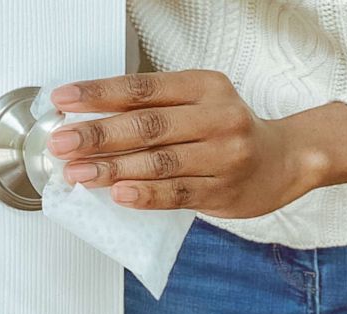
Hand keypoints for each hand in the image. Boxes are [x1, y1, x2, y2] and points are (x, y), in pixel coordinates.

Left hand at [47, 71, 346, 217]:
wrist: (285, 161)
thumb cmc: (226, 131)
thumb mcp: (196, 105)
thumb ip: (149, 111)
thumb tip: (85, 121)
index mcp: (204, 87)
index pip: (142, 88)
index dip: (98, 94)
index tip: (62, 100)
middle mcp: (217, 117)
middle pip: (147, 125)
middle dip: (97, 134)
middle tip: (61, 143)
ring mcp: (223, 156)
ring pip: (159, 162)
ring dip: (112, 169)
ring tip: (77, 173)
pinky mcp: (223, 190)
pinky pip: (177, 194)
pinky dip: (145, 194)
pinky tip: (118, 194)